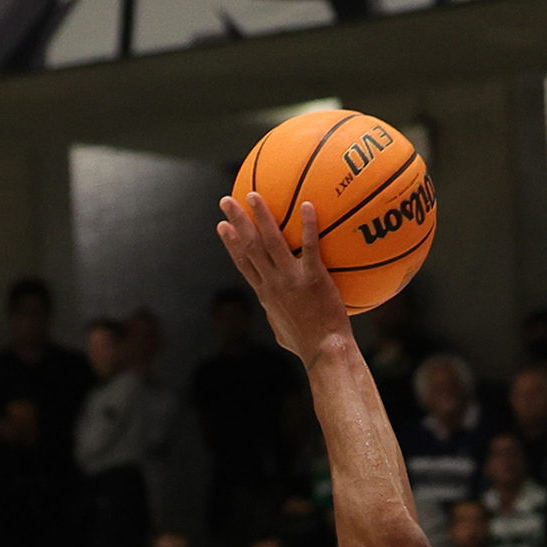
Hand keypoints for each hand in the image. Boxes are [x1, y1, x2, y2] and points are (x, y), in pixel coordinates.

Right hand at [216, 191, 351, 358]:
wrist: (324, 352)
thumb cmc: (308, 345)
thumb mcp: (283, 333)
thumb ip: (278, 317)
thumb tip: (276, 314)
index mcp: (265, 293)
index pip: (243, 263)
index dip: (231, 243)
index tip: (222, 226)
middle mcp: (273, 283)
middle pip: (249, 246)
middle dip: (236, 222)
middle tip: (227, 201)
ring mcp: (291, 279)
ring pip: (271, 242)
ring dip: (260, 216)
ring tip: (253, 194)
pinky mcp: (312, 278)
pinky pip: (309, 247)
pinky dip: (308, 225)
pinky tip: (308, 205)